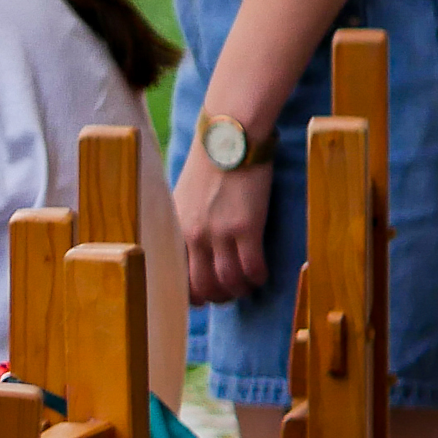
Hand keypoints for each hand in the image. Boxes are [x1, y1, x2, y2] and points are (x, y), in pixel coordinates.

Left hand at [176, 146, 277, 306]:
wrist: (229, 140)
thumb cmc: (209, 165)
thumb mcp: (183, 197)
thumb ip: (185, 225)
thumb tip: (193, 251)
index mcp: (175, 228)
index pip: (176, 276)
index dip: (191, 294)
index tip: (203, 298)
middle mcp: (193, 235)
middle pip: (203, 287)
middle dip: (218, 297)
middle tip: (230, 293)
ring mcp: (219, 234)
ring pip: (229, 282)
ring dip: (241, 290)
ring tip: (248, 285)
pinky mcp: (246, 228)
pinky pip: (253, 269)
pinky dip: (258, 278)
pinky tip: (262, 274)